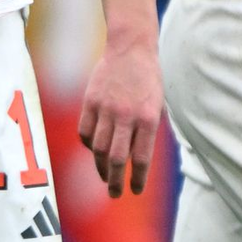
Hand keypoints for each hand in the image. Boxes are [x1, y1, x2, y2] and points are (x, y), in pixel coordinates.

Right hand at [78, 39, 162, 196]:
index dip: (136, 179)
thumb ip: (146, 132)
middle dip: (115, 181)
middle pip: (116, 158)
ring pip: (97, 147)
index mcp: (148, 119)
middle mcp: (126, 116)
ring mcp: (106, 107)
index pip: (140, 159)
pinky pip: (84, 130)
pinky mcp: (90, 99)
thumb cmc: (148, 80)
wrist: (131, 48)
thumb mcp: (156, 106)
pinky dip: (87, 144)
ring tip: (103, 176)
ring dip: (99, 166)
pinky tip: (92, 149)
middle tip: (115, 194)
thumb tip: (133, 161)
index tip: (134, 191)